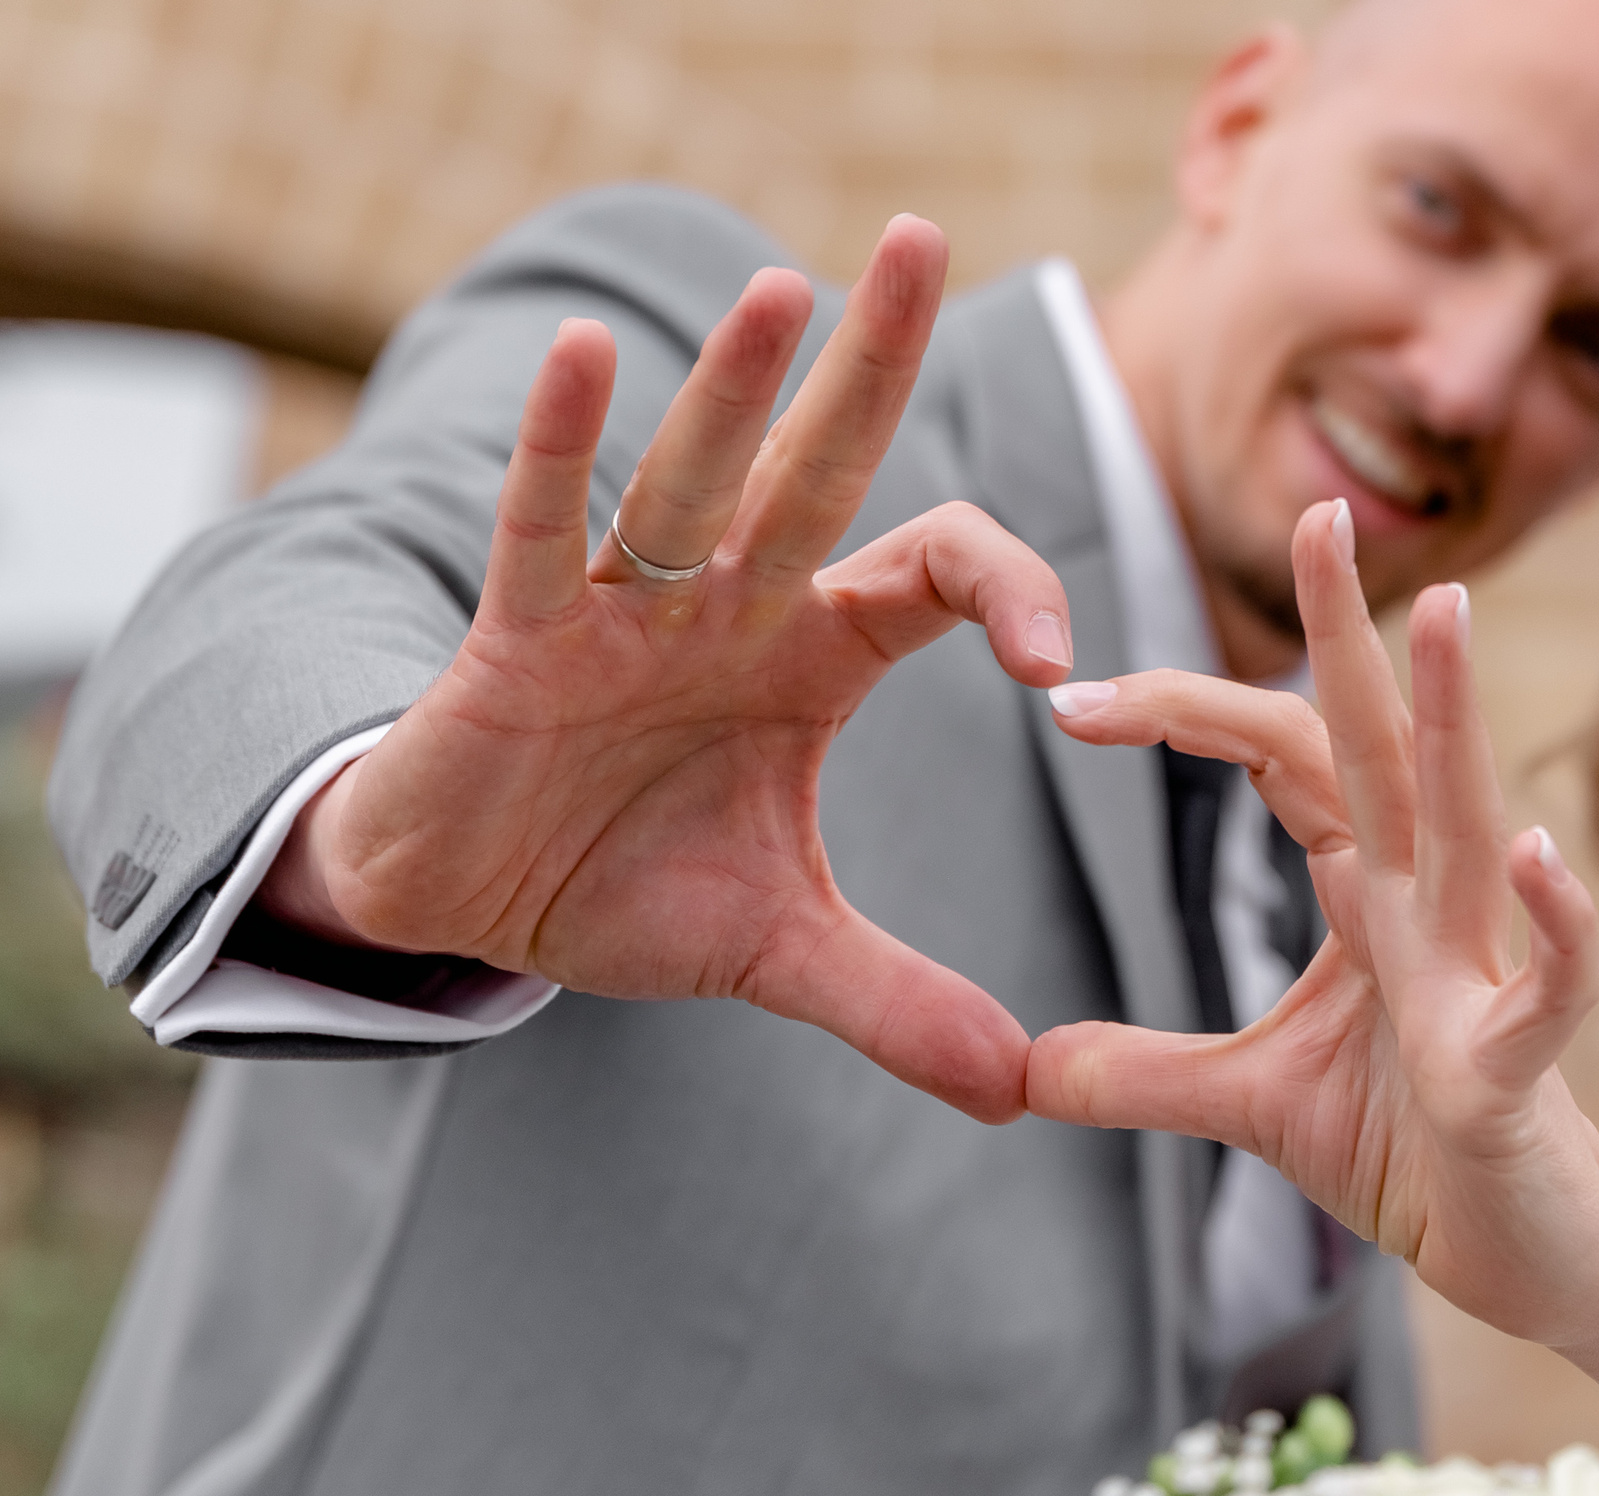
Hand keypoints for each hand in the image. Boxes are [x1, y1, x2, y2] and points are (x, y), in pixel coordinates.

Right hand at [257, 218, 1072, 1122]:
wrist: (475, 908)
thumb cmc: (627, 886)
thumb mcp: (780, 951)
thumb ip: (899, 1003)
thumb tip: (1021, 1093)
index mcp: (815, 655)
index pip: (935, 573)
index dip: (1009, 594)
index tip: (1061, 673)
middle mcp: (733, 604)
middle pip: (822, 466)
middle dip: (871, 362)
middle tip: (923, 237)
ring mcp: (626, 607)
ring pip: (692, 481)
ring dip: (735, 393)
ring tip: (789, 291)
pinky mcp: (519, 636)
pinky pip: (545, 528)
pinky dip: (560, 452)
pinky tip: (576, 357)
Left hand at [1029, 501, 1598, 1343]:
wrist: (1535, 1258)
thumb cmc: (1419, 1152)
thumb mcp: (1255, 1106)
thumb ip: (1149, 1074)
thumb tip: (1030, 1070)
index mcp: (1370, 891)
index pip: (1286, 757)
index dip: (1190, 713)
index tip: (1075, 696)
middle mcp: (1433, 905)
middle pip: (1382, 745)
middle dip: (1351, 629)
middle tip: (1317, 510)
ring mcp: (1486, 973)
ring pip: (1474, 821)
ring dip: (1458, 718)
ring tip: (1441, 609)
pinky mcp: (1521, 1064)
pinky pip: (1550, 979)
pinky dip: (1549, 919)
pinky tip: (1534, 855)